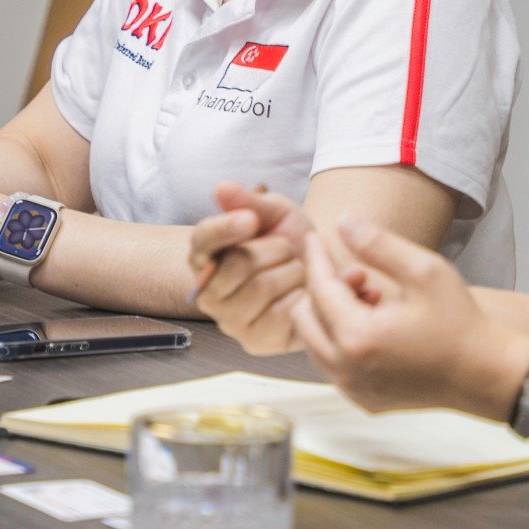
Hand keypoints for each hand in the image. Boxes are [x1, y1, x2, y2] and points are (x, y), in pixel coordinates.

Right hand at [188, 183, 313, 354]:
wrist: (325, 272)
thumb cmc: (291, 240)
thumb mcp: (275, 213)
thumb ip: (249, 201)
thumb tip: (221, 188)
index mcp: (205, 256)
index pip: (202, 240)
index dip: (225, 229)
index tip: (251, 219)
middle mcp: (208, 292)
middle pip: (237, 264)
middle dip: (275, 249)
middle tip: (288, 249)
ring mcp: (230, 320)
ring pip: (261, 287)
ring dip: (292, 272)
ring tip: (297, 271)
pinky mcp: (255, 341)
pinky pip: (281, 313)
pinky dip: (303, 296)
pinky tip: (306, 293)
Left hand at [290, 219, 528, 417]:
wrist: (486, 375)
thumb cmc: (461, 323)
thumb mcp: (424, 271)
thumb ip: (378, 244)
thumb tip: (342, 222)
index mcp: (358, 338)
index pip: (318, 289)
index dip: (314, 259)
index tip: (313, 237)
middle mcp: (347, 371)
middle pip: (304, 319)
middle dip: (323, 290)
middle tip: (360, 275)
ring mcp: (354, 390)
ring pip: (316, 344)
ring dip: (332, 316)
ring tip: (371, 299)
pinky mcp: (364, 401)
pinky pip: (334, 365)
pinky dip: (342, 341)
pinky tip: (375, 326)